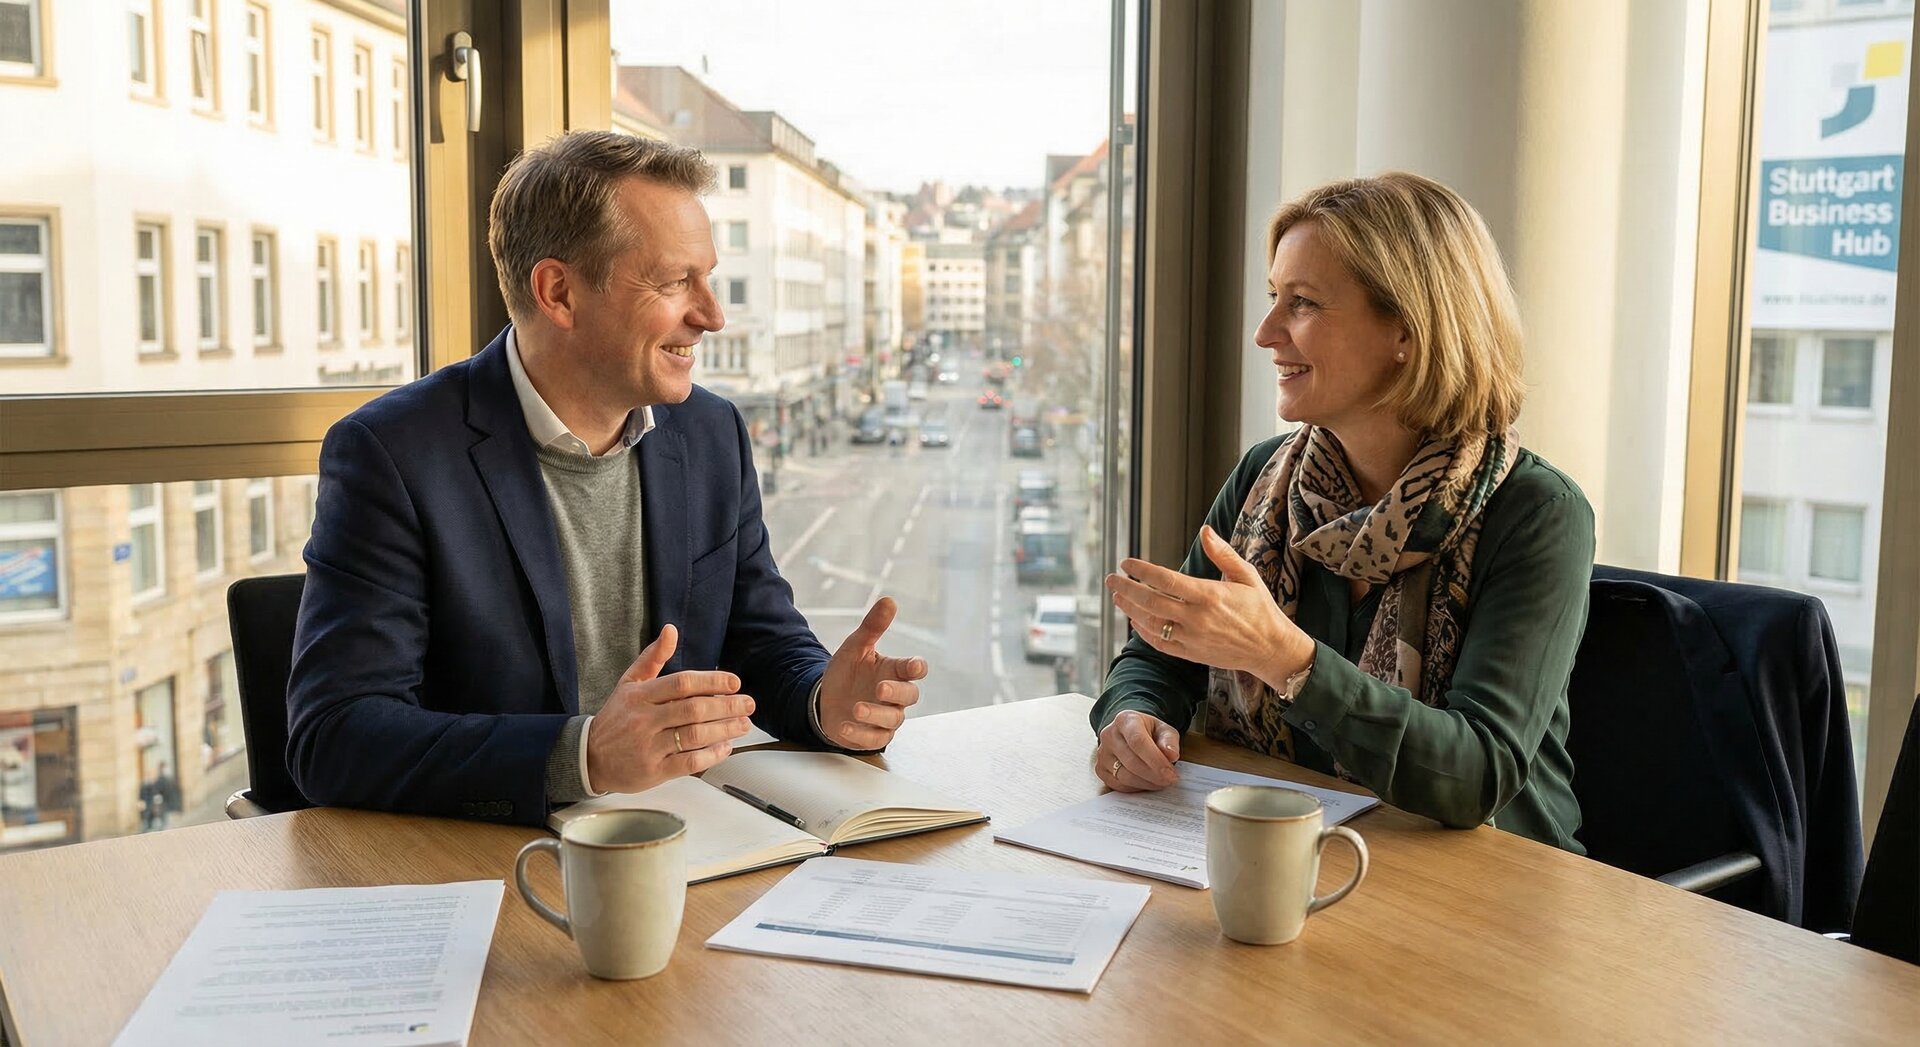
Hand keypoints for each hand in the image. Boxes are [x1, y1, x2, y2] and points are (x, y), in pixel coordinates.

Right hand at [585, 624, 756, 793]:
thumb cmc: (616, 718)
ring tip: (744, 724)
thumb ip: (652, 658)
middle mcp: (644, 720)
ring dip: (725, 729)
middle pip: (693, 709)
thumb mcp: (629, 683)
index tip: (734, 683)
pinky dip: (712, 755)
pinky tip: (726, 747)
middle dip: (727, 706)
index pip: (682, 683)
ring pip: (694, 735)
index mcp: (641, 696)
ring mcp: (649, 746)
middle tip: (748, 704)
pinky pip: (689, 763)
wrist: (589, 757)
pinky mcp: (654, 771)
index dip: (712, 681)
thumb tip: (671, 630)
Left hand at [817, 597, 928, 749]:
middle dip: (896, 692)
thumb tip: (889, 600)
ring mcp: (886, 717)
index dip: (916, 667)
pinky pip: (875, 739)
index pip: (914, 669)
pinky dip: (861, 734)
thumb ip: (872, 627)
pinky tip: (846, 725)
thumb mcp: (855, 647)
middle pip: (910, 696)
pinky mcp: (873, 735)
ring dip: (875, 714)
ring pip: (893, 719)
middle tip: (880, 687)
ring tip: (856, 708)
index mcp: (893, 671)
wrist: (825, 699)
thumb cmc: (847, 672)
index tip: (913, 665)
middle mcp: (894, 695)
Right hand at [1095, 710, 1181, 790]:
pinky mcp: (1100, 769)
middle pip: (1131, 761)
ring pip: (1124, 776)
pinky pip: (1118, 785)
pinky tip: (1148, 783)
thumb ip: (1169, 741)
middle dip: (1153, 775)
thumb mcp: (1163, 730)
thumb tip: (1171, 755)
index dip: (1155, 760)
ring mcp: (1102, 753)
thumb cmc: (1148, 731)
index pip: (1138, 742)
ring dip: (1146, 783)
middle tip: (1170, 780)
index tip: (1170, 773)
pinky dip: (1136, 788)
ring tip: (1161, 782)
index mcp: (1125, 720)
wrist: (1129, 732)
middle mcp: (1109, 735)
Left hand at [1104, 525, 1313, 689]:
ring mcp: (1192, 639)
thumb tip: (1205, 530)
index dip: (1142, 571)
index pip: (1166, 580)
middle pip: (1151, 602)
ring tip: (1118, 596)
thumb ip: (1223, 554)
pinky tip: (1135, 620)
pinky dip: (1144, 632)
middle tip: (1111, 578)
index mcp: (1209, 595)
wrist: (1271, 648)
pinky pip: (1160, 643)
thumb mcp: (1246, 576)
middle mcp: (1197, 618)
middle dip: (1127, 588)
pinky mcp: (1191, 654)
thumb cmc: (1260, 608)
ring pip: (1152, 623)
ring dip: (1130, 609)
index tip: (1126, 562)